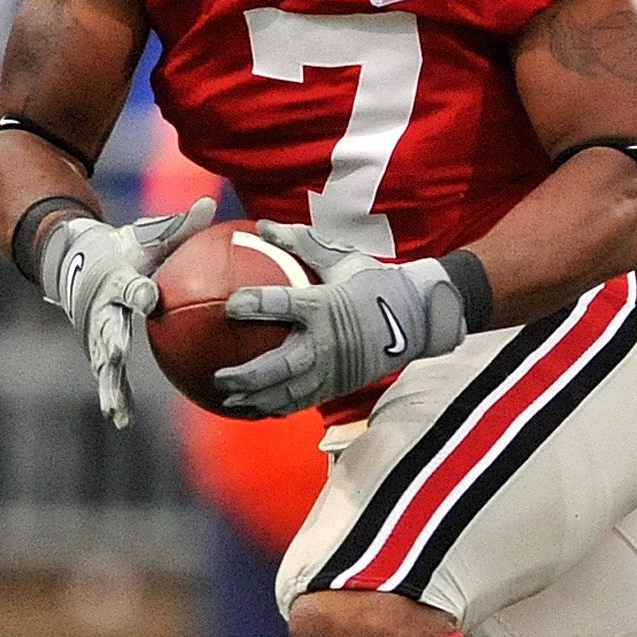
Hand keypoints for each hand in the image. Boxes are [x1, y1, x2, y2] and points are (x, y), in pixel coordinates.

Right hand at [41, 197, 214, 428]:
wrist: (70, 260)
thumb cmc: (120, 247)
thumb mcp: (147, 234)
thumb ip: (179, 225)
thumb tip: (212, 203)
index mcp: (114, 278)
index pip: (127, 284)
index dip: (137, 290)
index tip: (148, 297)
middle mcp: (99, 306)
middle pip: (104, 326)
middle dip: (108, 340)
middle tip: (115, 356)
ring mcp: (92, 329)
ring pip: (100, 359)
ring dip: (107, 383)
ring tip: (115, 410)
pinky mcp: (92, 345)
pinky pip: (105, 373)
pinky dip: (112, 394)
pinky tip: (121, 420)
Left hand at [214, 222, 471, 417]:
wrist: (417, 318)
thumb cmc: (375, 283)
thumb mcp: (341, 258)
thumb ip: (300, 243)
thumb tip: (263, 226)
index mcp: (324, 305)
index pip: (283, 304)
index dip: (254, 305)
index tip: (229, 305)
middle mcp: (327, 342)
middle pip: (279, 366)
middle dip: (246, 376)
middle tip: (220, 376)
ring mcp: (334, 369)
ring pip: (289, 392)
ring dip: (257, 400)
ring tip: (231, 401)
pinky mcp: (339, 385)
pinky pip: (303, 401)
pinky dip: (278, 407)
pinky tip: (257, 409)